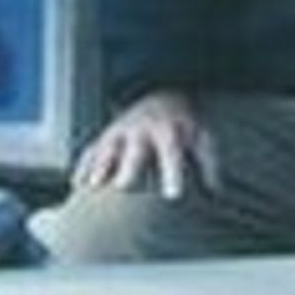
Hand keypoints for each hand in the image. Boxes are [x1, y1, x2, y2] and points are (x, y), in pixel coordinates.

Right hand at [71, 90, 218, 199]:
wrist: (160, 98)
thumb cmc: (183, 127)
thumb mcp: (200, 137)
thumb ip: (208, 163)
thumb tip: (217, 192)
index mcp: (168, 131)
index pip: (171, 151)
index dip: (172, 172)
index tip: (173, 195)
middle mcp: (142, 130)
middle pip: (135, 148)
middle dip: (129, 166)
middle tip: (123, 187)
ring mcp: (121, 132)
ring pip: (108, 147)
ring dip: (101, 164)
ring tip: (93, 185)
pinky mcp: (105, 137)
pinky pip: (91, 150)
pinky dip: (84, 165)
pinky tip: (78, 184)